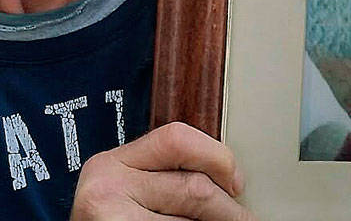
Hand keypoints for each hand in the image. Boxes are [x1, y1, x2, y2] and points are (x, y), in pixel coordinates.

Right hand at [70, 121, 255, 219]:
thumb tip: (227, 184)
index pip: (175, 138)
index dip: (217, 157)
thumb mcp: (127, 194)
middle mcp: (105, 183)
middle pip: (192, 186)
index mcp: (111, 162)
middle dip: (228, 208)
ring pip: (190, 219)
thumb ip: (162, 179)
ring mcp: (107, 213)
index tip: (236, 181)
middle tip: (245, 218)